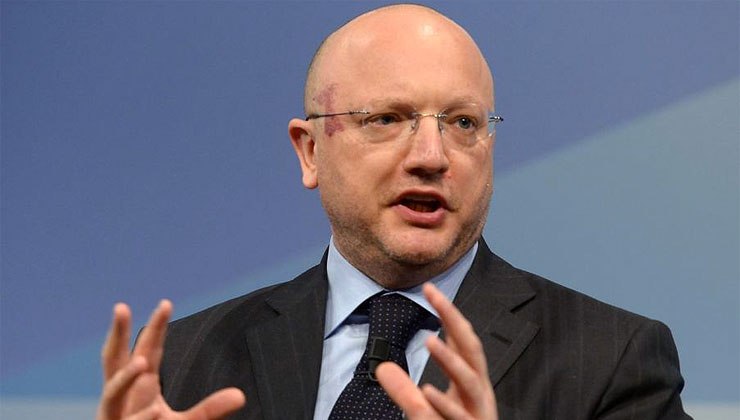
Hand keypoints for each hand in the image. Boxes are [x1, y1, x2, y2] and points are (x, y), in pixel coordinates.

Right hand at [96, 300, 245, 419]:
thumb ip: (210, 410)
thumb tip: (241, 396)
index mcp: (141, 387)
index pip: (147, 350)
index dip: (156, 327)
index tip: (166, 303)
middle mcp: (123, 397)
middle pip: (114, 359)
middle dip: (117, 334)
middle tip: (121, 307)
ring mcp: (114, 415)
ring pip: (112, 392)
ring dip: (125, 377)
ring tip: (142, 362)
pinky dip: (142, 419)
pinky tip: (155, 413)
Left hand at [375, 283, 497, 418]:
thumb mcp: (423, 413)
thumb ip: (405, 392)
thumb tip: (383, 368)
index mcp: (470, 385)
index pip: (463, 341)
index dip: (449, 314)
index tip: (430, 289)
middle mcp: (479, 395)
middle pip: (472, 350)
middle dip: (455, 320)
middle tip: (435, 294)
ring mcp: (477, 414)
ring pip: (471, 382)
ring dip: (451, 360)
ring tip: (429, 339)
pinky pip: (458, 419)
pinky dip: (444, 405)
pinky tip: (428, 391)